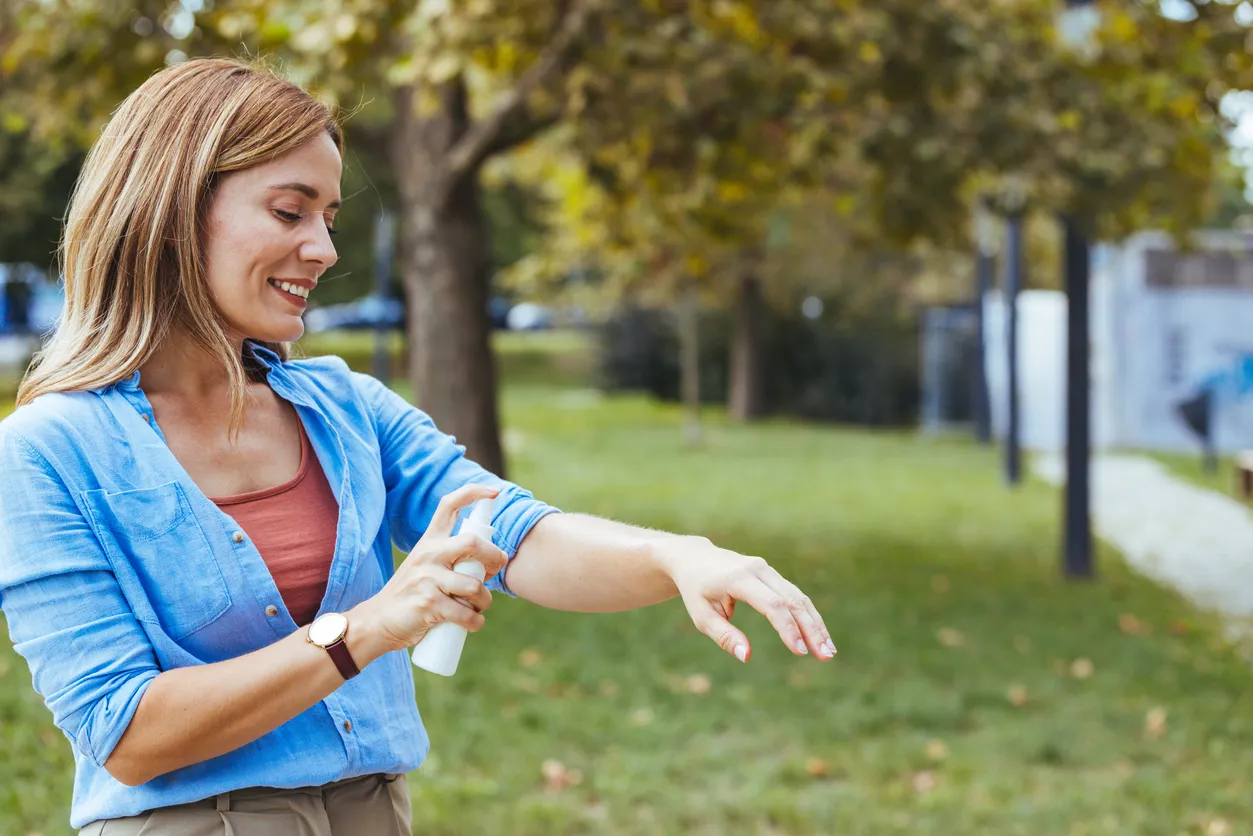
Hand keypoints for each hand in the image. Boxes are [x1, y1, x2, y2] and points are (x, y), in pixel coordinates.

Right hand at [354, 484, 507, 653]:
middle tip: (496, 570)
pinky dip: (475, 622)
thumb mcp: (425, 566)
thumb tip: (490, 562)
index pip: (449, 505)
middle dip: (494, 557)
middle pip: (473, 542)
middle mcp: (428, 554)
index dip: (473, 493)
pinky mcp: (428, 603)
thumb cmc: (410, 595)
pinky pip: (465, 613)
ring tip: (478, 608)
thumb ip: (451, 558)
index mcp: (429, 541)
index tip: (494, 492)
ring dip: (484, 600)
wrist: (377, 621)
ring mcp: (427, 578)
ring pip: (474, 585)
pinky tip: (472, 623)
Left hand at [661, 536, 835, 662]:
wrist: (695, 558)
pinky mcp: (771, 574)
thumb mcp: (702, 616)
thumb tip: (747, 656)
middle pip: (792, 600)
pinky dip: (808, 615)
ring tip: (829, 650)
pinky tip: (819, 635)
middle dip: (811, 629)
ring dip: (815, 624)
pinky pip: (794, 595)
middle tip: (826, 655)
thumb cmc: (697, 591)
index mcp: (737, 579)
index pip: (771, 604)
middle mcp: (756, 569)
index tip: (799, 651)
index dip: (787, 628)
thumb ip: (724, 636)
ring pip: (798, 597)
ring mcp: (766, 569)